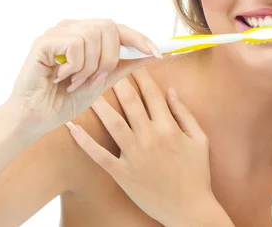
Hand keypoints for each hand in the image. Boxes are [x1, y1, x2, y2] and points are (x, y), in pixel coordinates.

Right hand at [6, 18, 165, 137]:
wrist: (36, 119)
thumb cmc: (64, 100)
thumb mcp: (102, 82)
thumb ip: (125, 65)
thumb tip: (153, 53)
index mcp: (86, 35)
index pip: (119, 28)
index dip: (140, 39)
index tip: (158, 53)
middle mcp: (72, 28)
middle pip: (109, 27)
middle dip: (111, 57)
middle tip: (97, 79)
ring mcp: (57, 32)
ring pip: (93, 36)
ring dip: (91, 66)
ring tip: (76, 81)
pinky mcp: (44, 41)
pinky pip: (75, 44)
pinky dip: (75, 66)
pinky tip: (62, 78)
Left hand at [66, 66, 215, 225]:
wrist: (190, 209)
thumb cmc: (197, 174)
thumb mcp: (199, 139)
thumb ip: (185, 113)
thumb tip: (171, 90)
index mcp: (169, 127)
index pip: (152, 94)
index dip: (141, 75)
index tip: (131, 61)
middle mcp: (150, 137)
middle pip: (130, 102)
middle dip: (117, 81)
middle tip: (104, 65)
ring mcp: (134, 155)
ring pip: (113, 123)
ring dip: (99, 104)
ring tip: (86, 87)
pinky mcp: (122, 173)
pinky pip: (99, 155)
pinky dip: (84, 141)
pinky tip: (72, 127)